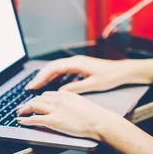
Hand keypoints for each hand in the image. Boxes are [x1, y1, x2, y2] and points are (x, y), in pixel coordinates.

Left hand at [15, 91, 119, 140]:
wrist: (99, 121)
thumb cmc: (94, 115)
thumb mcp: (81, 103)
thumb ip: (71, 103)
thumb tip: (66, 108)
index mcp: (65, 94)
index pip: (46, 94)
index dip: (38, 99)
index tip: (34, 103)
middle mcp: (58, 99)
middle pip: (38, 98)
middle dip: (28, 103)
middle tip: (22, 108)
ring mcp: (55, 109)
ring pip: (33, 105)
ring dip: (24, 109)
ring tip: (18, 113)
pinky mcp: (53, 120)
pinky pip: (35, 118)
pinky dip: (25, 119)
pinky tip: (21, 121)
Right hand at [26, 55, 145, 93]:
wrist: (123, 71)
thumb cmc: (110, 77)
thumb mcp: (93, 85)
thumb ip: (76, 87)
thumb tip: (60, 92)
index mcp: (77, 63)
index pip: (53, 68)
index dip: (41, 77)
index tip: (32, 86)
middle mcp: (75, 61)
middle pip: (52, 67)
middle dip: (39, 77)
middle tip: (29, 88)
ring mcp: (77, 63)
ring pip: (56, 68)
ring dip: (46, 76)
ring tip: (36, 86)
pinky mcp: (80, 67)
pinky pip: (62, 70)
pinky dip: (54, 76)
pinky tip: (50, 84)